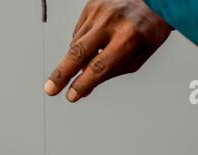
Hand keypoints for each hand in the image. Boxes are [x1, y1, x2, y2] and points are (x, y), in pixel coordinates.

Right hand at [44, 0, 171, 101]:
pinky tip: (95, 42)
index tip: (72, 96)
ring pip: (76, 44)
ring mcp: (100, 10)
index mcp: (127, 39)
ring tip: (87, 61)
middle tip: (50, 90)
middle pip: (79, 52)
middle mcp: (111, 22)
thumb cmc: (146, 34)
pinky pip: (78, 32)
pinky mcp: (92, 4)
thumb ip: (108, 73)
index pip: (99, 67)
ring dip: (77, 59)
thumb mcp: (134, 59)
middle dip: (62, 74)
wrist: (155, 1)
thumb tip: (83, 89)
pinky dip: (82, 42)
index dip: (83, 84)